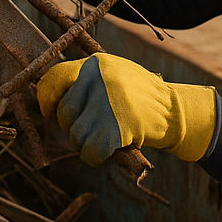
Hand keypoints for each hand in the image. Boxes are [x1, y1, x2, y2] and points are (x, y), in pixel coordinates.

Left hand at [36, 53, 216, 165]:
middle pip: (65, 113)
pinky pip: (89, 151)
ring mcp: (108, 102)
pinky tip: (107, 153)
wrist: (176, 112)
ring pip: (75, 135)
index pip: (54, 78)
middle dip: (72, 128)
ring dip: (85, 144)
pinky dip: (94, 158)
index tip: (48, 112)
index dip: (46, 99)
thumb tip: (46, 98)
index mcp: (97, 63)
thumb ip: (85, 81)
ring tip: (103, 139)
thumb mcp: (114, 75)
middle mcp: (100, 79)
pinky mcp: (116, 127)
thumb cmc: (140, 97)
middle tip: (90, 131)